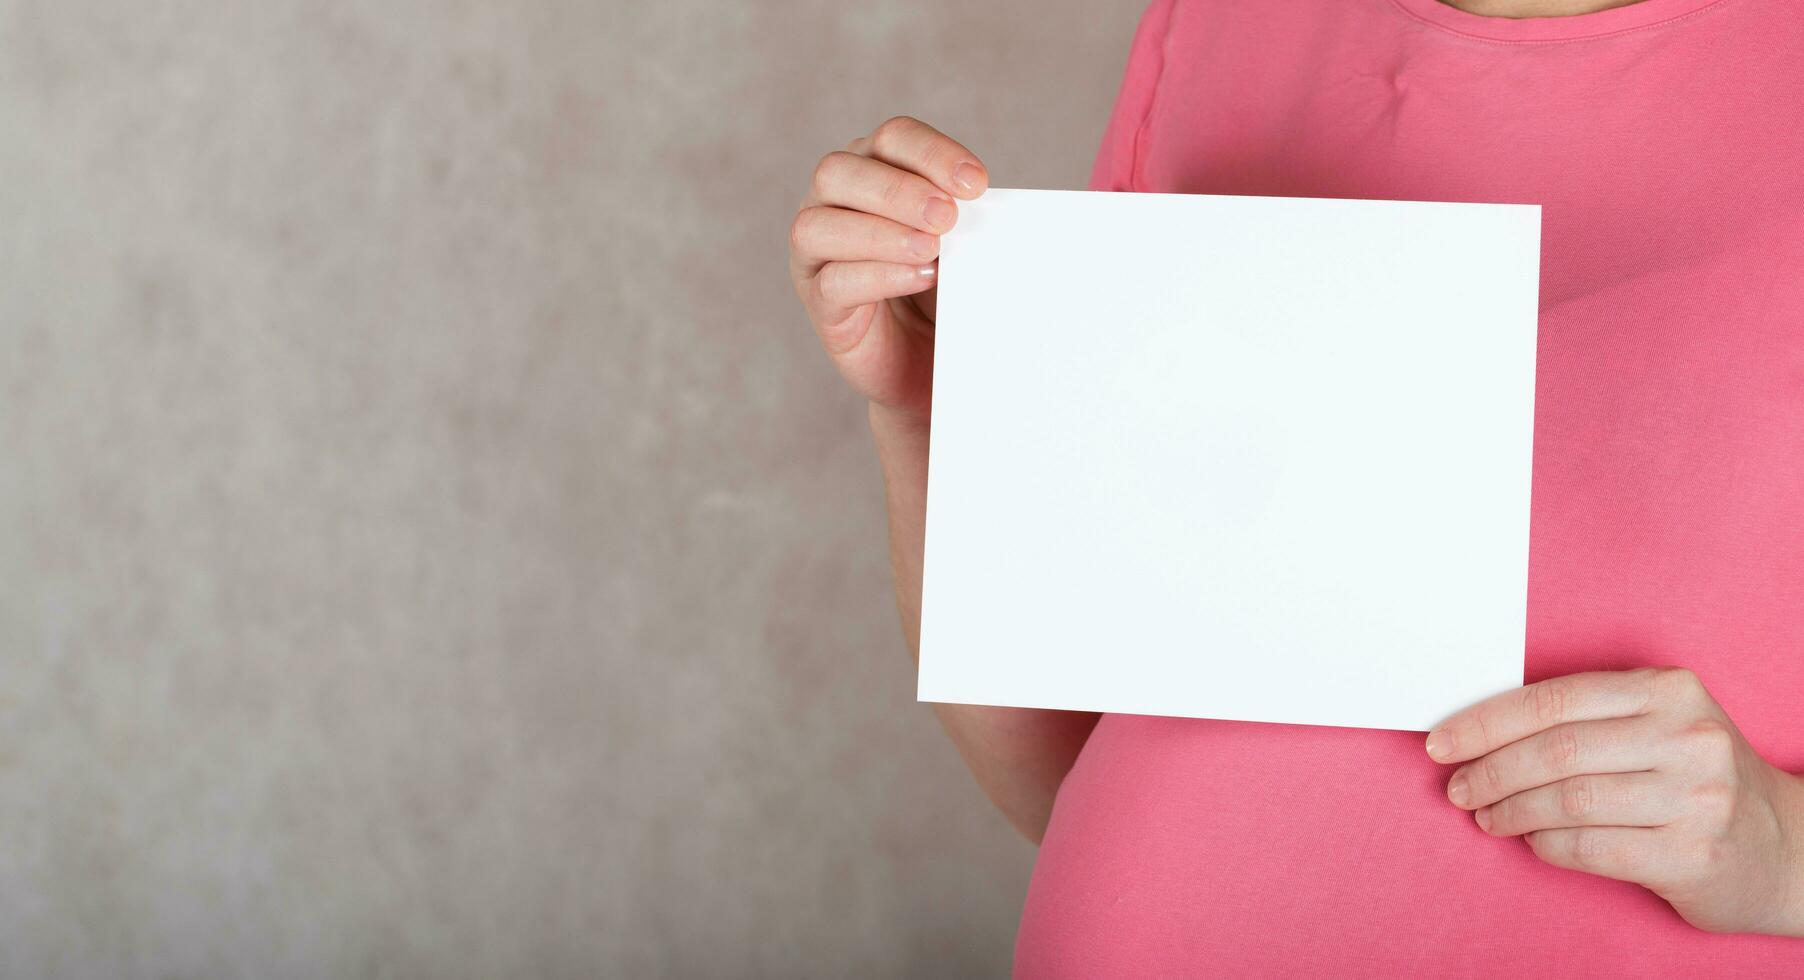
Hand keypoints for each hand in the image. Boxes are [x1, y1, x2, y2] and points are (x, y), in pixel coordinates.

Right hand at [788, 116, 987, 421]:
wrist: (930, 359)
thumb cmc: (942, 289)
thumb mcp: (960, 243)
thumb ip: (963, 218)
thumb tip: (988, 206)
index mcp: (872, 169)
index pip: (892, 138)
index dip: (932, 154)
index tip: (977, 184)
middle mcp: (832, 202)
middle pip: (840, 170)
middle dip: (898, 191)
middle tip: (948, 216)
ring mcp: (815, 253)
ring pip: (819, 225)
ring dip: (881, 232)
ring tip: (932, 248)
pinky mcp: (819, 303)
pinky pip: (833, 281)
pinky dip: (877, 274)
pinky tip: (917, 276)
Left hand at [1427, 667, 1803, 935]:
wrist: (1783, 848)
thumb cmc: (1694, 778)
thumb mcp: (1655, 724)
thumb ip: (1585, 717)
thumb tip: (1479, 730)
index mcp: (1668, 689)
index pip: (1552, 699)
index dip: (1485, 723)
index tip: (1442, 742)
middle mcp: (1687, 736)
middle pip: (1555, 750)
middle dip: (1490, 770)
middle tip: (1457, 788)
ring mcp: (1696, 796)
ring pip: (1567, 800)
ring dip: (1510, 811)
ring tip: (1486, 816)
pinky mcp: (1692, 853)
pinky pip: (1589, 846)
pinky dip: (1545, 845)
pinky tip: (1530, 840)